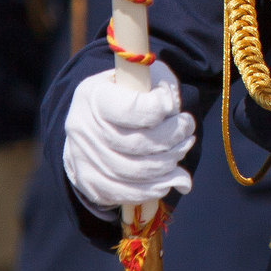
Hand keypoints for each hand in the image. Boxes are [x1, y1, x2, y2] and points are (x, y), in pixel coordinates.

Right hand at [62, 63, 194, 216]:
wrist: (91, 118)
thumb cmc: (125, 94)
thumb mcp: (142, 78)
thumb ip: (162, 90)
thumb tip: (175, 112)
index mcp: (94, 96)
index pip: (130, 109)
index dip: (158, 110)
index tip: (172, 106)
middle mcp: (83, 127)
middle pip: (136, 144)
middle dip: (171, 139)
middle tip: (187, 131)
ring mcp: (83, 158)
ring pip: (134, 172)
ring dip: (168, 164)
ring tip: (182, 150)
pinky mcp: (88, 181)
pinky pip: (125, 193)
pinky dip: (153, 189)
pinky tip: (171, 179)